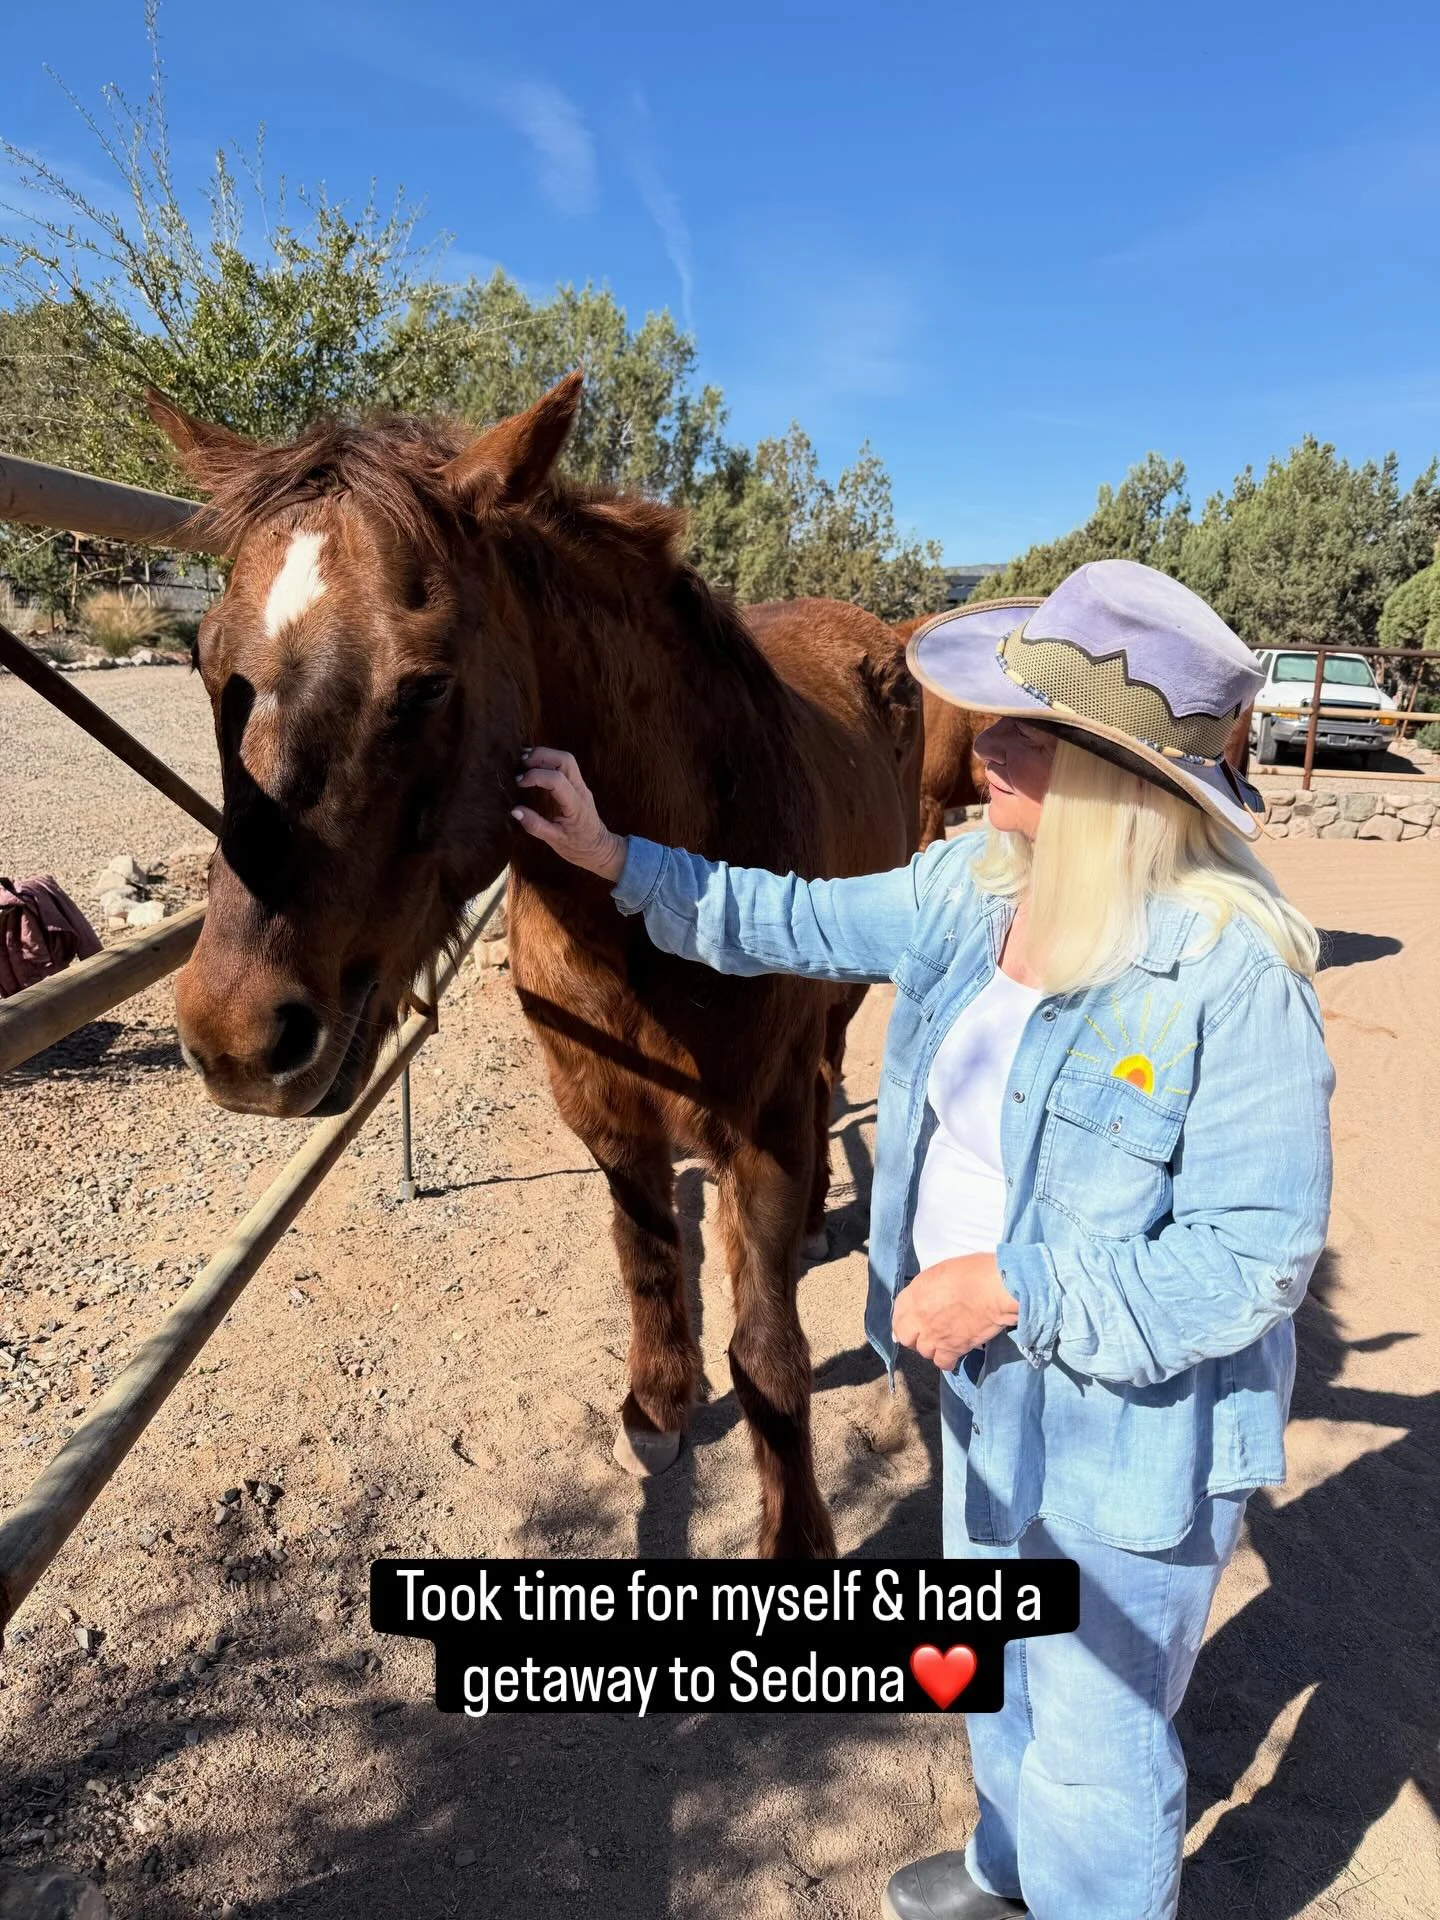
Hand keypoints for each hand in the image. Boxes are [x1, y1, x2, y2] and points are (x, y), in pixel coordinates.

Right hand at [512, 747, 627, 882]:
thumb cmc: (579, 847)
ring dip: (545, 756)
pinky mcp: (577, 785)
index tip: (519, 782)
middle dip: (541, 756)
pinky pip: (565, 766)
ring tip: (524, 761)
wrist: (599, 848)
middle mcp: (581, 790)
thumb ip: (536, 826)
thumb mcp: (556, 841)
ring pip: (566, 759)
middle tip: (521, 762)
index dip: (535, 776)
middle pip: (565, 760)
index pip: (557, 780)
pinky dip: (548, 761)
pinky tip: (534, 766)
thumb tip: (514, 811)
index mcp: (576, 805)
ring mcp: (581, 786)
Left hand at [891, 1254, 1018, 1373]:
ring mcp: (933, 1336)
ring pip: (923, 1351)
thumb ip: (926, 1288)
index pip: (897, 1313)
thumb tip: (922, 1300)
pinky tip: (954, 1352)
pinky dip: (948, 1360)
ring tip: (945, 1340)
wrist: (994, 1289)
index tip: (911, 1323)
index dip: (904, 1320)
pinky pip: (942, 1363)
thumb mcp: (940, 1272)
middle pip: (905, 1337)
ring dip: (932, 1347)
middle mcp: (918, 1317)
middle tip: (928, 1332)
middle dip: (914, 1337)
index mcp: (914, 1294)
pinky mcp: (951, 1349)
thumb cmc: (973, 1271)